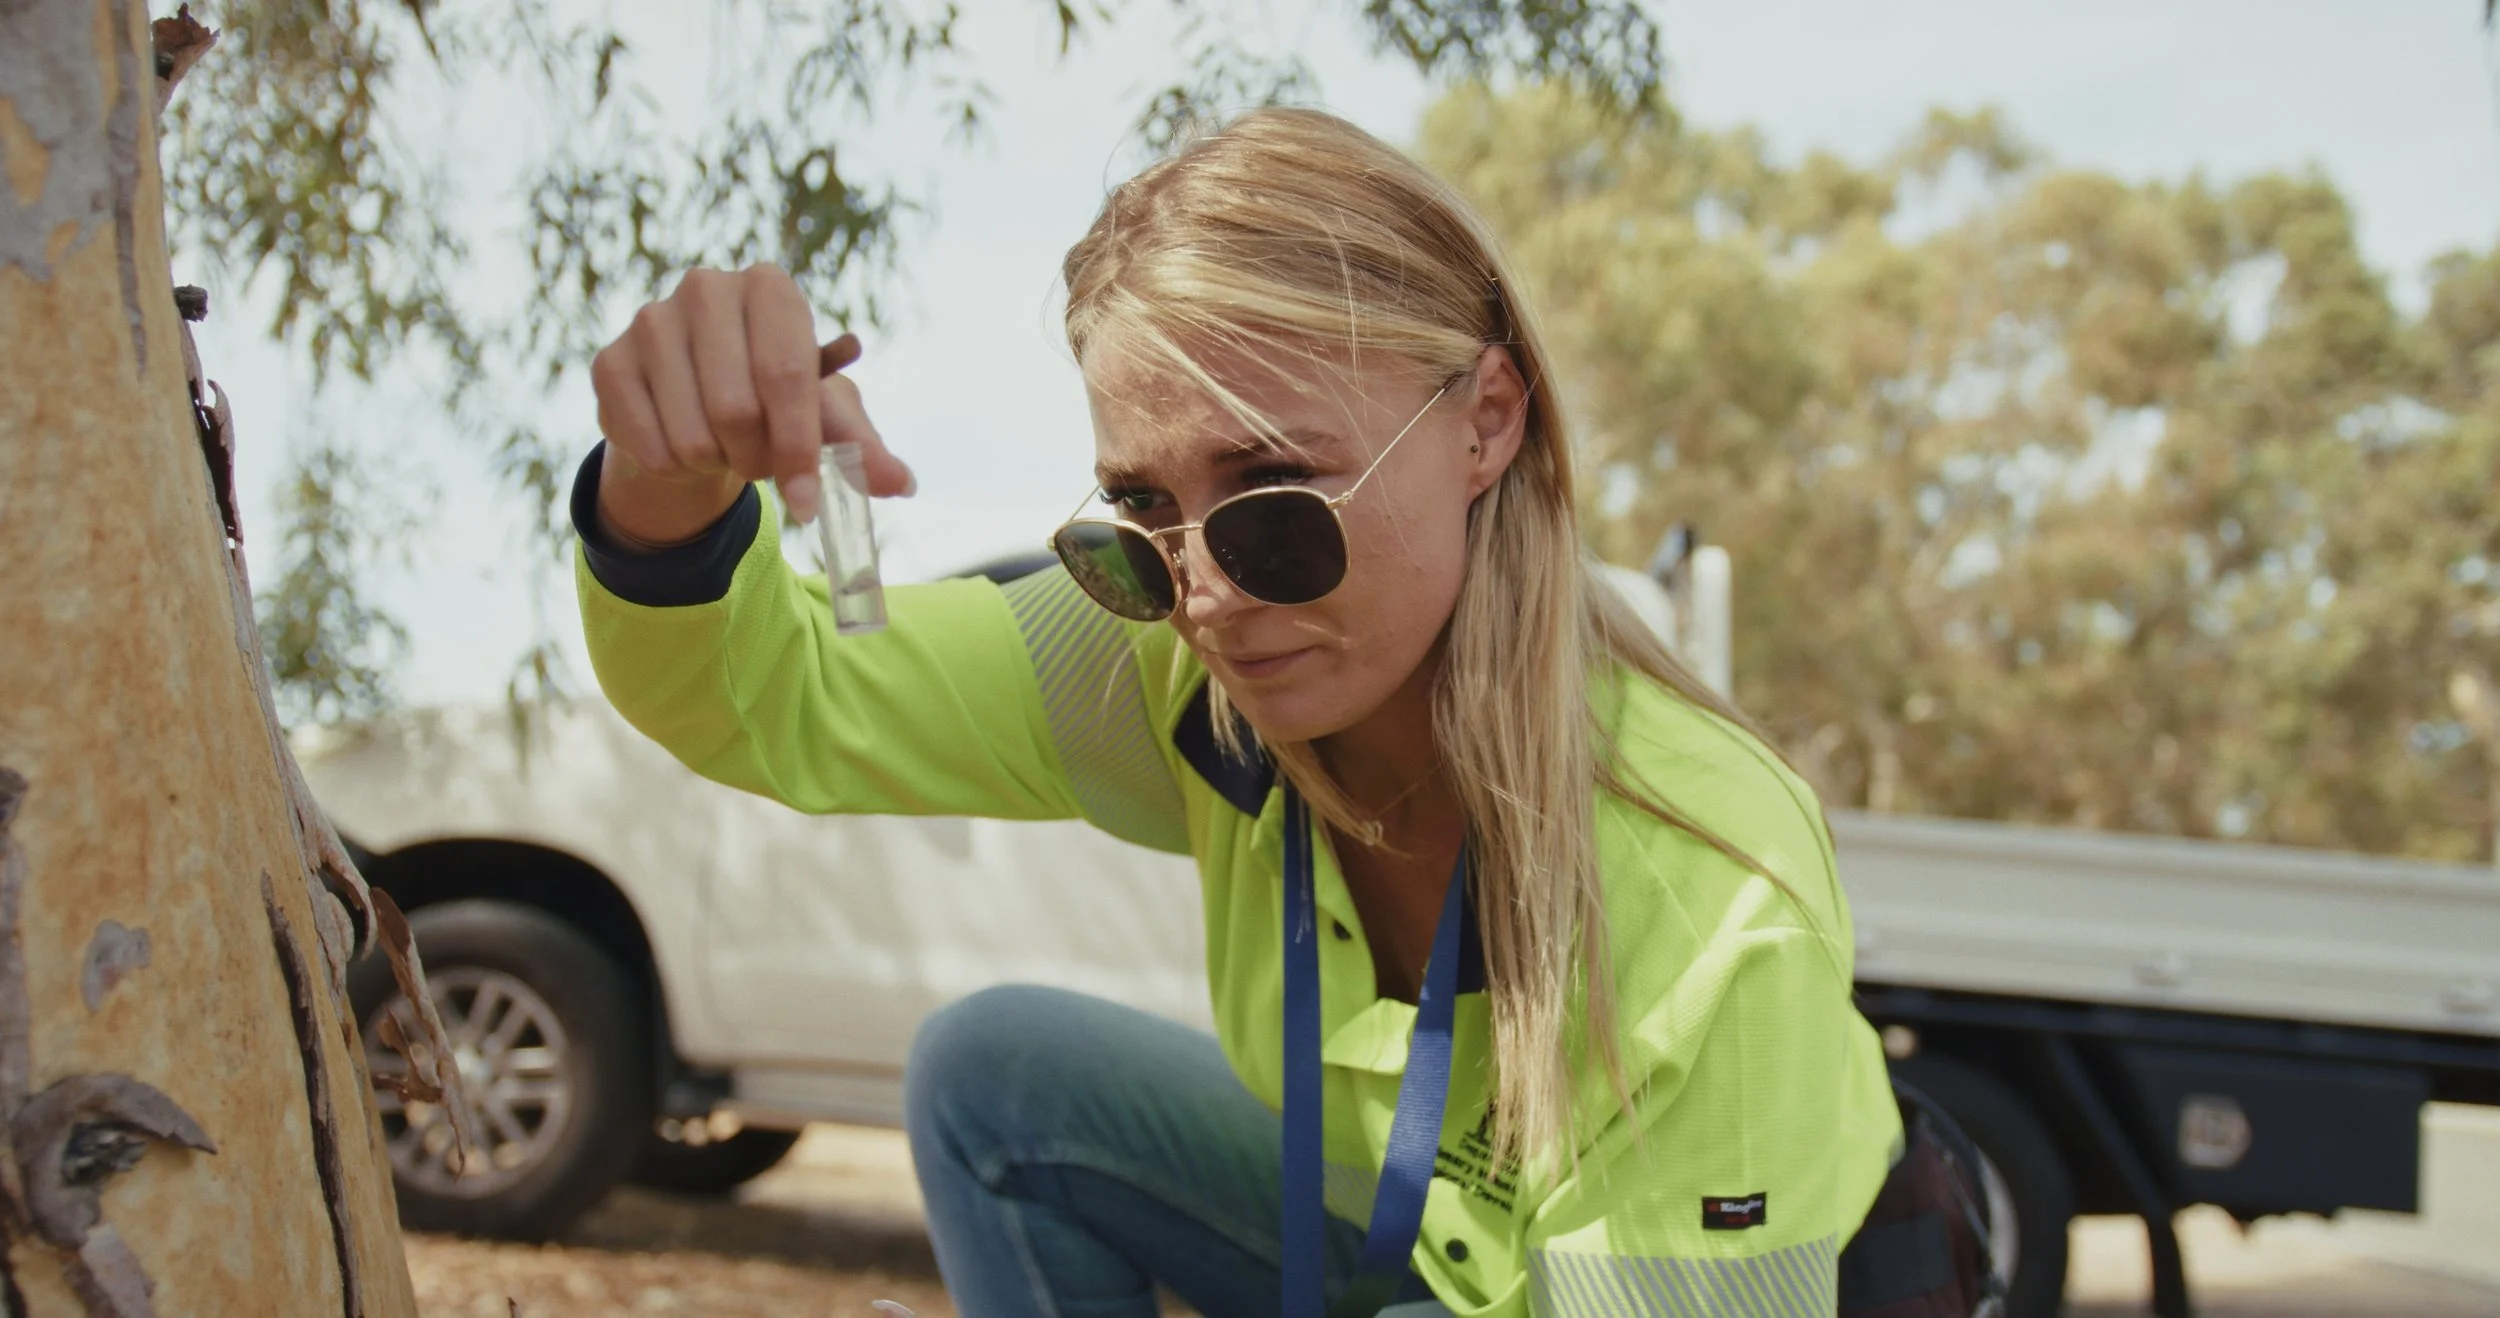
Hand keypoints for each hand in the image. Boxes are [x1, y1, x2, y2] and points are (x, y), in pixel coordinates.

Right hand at [590, 265, 914, 543]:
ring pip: (691, 435)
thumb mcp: (825, 417)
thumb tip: (901, 483)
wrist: (698, 402)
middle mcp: (707, 288)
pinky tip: (679, 442)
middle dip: (757, 460)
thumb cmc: (775, 400)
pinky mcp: (609, 361)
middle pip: (736, 410)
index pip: (786, 375)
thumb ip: (862, 448)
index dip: (799, 448)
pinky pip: (649, 446)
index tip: (807, 505)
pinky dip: (674, 467)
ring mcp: (651, 320)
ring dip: (716, 464)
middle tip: (761, 463)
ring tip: (722, 444)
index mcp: (771, 288)